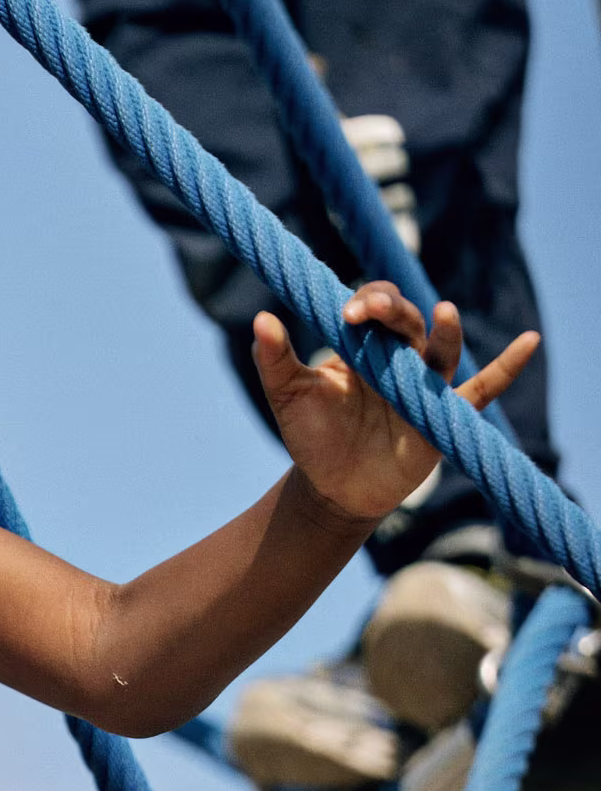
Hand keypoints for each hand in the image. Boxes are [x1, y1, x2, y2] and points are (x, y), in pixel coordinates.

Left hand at [252, 284, 539, 526]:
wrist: (331, 488)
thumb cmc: (312, 435)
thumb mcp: (289, 395)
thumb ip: (276, 359)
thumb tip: (261, 320)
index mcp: (366, 345)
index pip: (375, 306)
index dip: (368, 302)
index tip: (349, 313)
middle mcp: (400, 358)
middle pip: (408, 322)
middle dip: (393, 311)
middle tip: (372, 310)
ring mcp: (425, 386)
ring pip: (441, 351)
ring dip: (445, 334)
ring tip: (445, 315)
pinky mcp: (444, 418)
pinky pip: (481, 391)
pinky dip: (506, 369)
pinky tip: (529, 343)